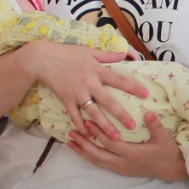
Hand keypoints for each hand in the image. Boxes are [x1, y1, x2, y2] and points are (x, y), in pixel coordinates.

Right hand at [20, 40, 150, 135]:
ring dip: (105, 126)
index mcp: (97, 70)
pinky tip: (89, 135)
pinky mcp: (66, 100)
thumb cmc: (67, 53)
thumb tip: (125, 54)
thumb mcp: (89, 51)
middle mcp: (89, 83)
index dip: (134, 87)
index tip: (146, 94)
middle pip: (108, 101)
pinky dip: (82, 126)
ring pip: (93, 113)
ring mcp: (77, 93)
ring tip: (115, 138)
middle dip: (121, 114)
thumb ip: (108, 55)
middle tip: (132, 126)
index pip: (119, 80)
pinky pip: (75, 116)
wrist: (42, 59)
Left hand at [69, 112, 188, 180]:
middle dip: (84, 144)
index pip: (111, 143)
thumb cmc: (168, 151)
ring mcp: (121, 168)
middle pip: (98, 154)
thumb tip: (148, 113)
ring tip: (71, 143)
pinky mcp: (121, 170)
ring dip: (83, 152)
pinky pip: (101, 164)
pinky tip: (83, 151)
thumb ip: (155, 125)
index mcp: (133, 154)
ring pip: (97, 161)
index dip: (98, 133)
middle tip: (71, 133)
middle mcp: (124, 163)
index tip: (88, 122)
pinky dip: (90, 157)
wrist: (172, 169)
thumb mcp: (164, 137)